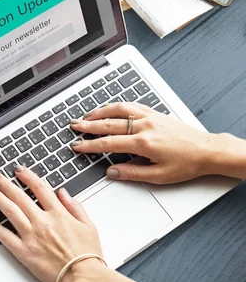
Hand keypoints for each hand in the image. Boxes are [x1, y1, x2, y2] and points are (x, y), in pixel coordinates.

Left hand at [0, 167, 105, 281]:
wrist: (84, 279)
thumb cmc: (88, 256)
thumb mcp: (88, 226)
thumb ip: (75, 206)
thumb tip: (63, 193)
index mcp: (58, 214)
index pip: (39, 188)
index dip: (27, 176)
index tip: (18, 170)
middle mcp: (42, 222)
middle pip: (19, 196)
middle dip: (5, 183)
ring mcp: (31, 236)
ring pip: (10, 211)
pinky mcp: (24, 252)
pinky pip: (5, 236)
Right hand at [70, 102, 219, 183]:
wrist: (208, 150)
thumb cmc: (187, 163)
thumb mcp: (159, 176)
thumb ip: (132, 173)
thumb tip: (112, 172)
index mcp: (143, 143)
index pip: (108, 144)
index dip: (89, 145)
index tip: (77, 146)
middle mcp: (144, 127)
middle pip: (109, 123)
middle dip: (88, 125)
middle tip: (74, 126)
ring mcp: (149, 117)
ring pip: (119, 110)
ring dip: (100, 112)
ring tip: (87, 116)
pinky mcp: (155, 113)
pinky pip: (132, 105)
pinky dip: (117, 106)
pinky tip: (110, 108)